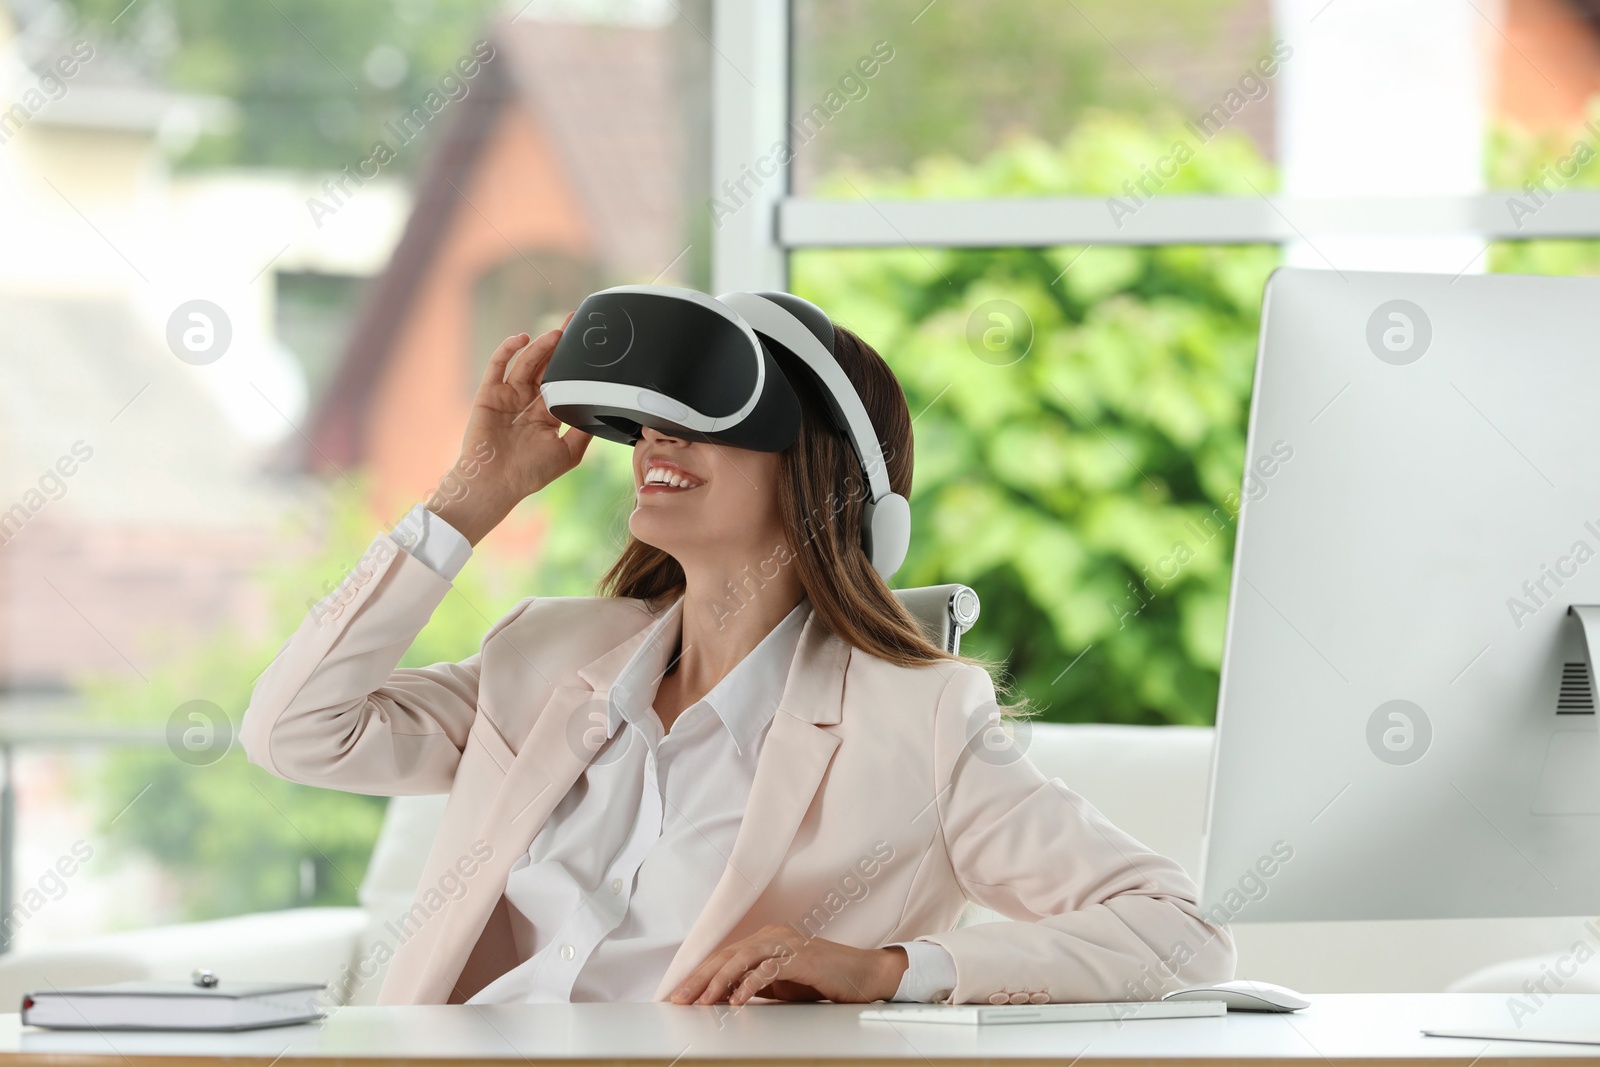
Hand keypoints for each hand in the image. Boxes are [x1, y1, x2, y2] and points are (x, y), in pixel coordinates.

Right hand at [429, 320, 590, 544]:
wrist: (495, 483)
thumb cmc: (530, 473)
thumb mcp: (568, 452)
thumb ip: (584, 429)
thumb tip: (602, 409)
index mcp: (547, 415)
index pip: (563, 382)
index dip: (574, 364)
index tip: (588, 347)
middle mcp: (528, 402)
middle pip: (546, 366)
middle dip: (559, 346)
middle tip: (573, 325)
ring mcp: (508, 396)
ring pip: (526, 363)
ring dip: (541, 347)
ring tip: (557, 334)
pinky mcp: (489, 394)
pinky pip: (498, 366)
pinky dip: (507, 349)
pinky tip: (521, 338)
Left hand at [670, 925, 908, 1005]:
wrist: (863, 975)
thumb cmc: (822, 979)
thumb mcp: (781, 984)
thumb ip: (754, 983)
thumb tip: (723, 995)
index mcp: (765, 939)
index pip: (724, 956)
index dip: (698, 975)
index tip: (678, 994)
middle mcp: (772, 936)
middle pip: (727, 955)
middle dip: (699, 978)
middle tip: (679, 998)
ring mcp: (787, 944)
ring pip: (743, 959)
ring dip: (719, 981)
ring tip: (704, 1001)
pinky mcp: (801, 958)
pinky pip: (769, 970)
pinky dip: (750, 985)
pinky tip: (737, 1000)